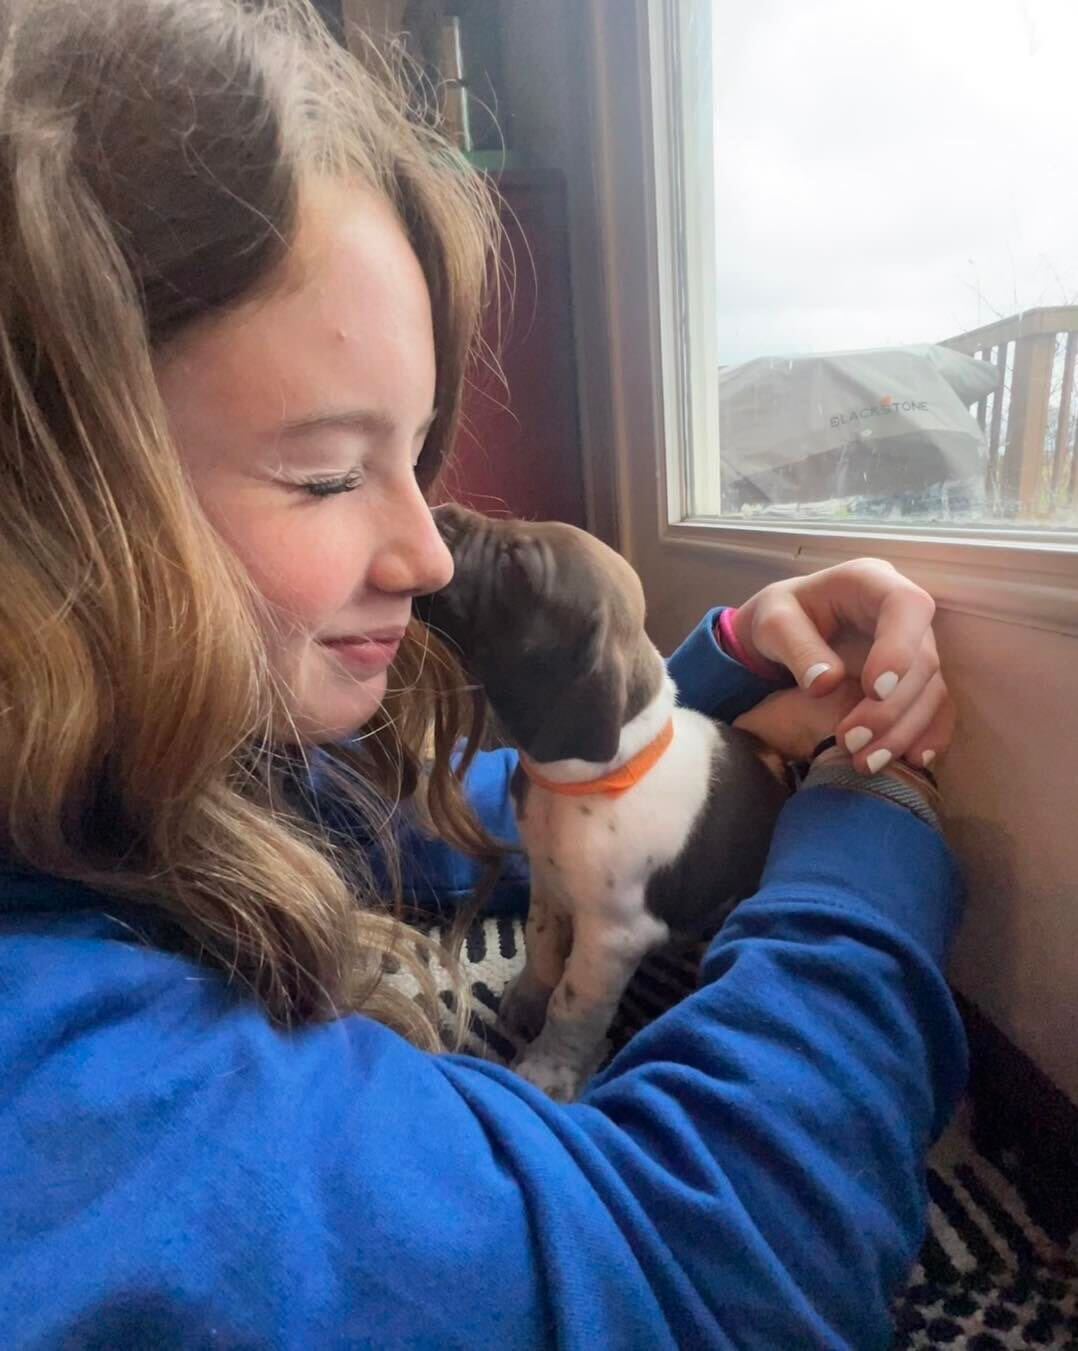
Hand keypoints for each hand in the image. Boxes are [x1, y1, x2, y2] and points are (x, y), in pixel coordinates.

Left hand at [732, 559, 953, 771]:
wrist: (784, 633)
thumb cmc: (779, 618)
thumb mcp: (772, 623)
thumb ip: (796, 648)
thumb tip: (827, 684)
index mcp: (870, 582)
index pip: (906, 607)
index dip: (899, 649)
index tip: (873, 690)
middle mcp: (903, 613)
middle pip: (923, 659)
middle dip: (891, 707)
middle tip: (851, 742)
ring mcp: (915, 646)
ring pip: (932, 690)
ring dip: (904, 731)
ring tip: (864, 763)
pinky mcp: (915, 678)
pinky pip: (935, 707)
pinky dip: (926, 735)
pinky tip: (910, 761)